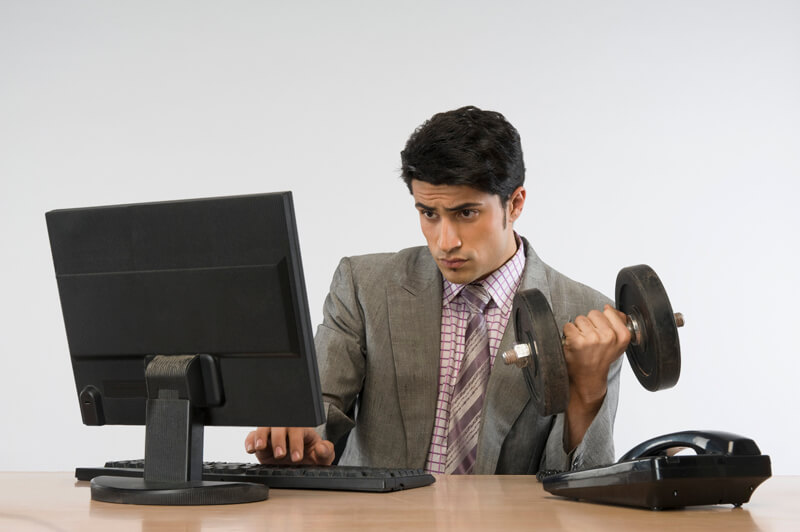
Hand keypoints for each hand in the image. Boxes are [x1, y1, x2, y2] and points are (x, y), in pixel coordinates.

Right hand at [244, 427, 334, 465]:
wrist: (302, 464)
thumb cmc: (312, 456)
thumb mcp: (323, 456)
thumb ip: (326, 451)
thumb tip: (322, 447)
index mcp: (302, 429)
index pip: (298, 429)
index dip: (296, 442)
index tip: (297, 457)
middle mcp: (286, 429)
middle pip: (280, 425)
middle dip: (279, 439)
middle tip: (281, 454)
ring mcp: (272, 435)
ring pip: (264, 427)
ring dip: (261, 437)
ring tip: (261, 448)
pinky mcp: (261, 442)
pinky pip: (252, 436)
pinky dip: (249, 441)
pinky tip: (250, 449)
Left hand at [561, 305, 629, 449]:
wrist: (588, 378)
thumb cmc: (600, 359)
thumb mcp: (617, 343)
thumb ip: (618, 323)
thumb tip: (610, 308)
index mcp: (622, 336)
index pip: (609, 311)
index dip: (602, 321)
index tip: (602, 333)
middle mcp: (609, 337)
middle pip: (593, 313)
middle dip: (590, 324)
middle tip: (590, 340)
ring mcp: (593, 339)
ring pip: (580, 319)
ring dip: (578, 329)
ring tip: (582, 343)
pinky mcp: (577, 342)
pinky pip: (568, 326)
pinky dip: (568, 334)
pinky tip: (574, 344)